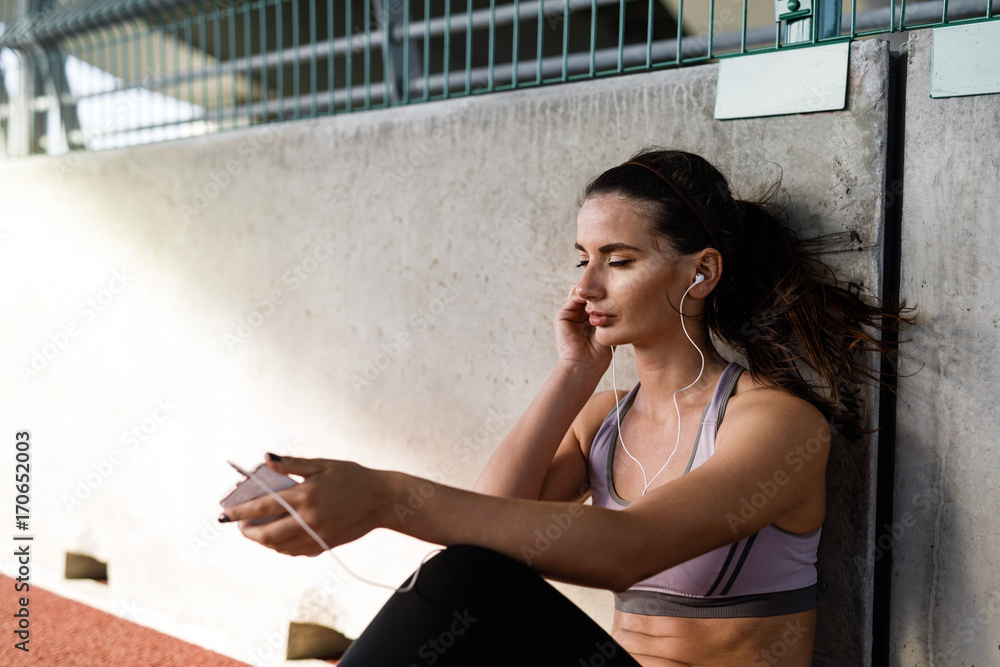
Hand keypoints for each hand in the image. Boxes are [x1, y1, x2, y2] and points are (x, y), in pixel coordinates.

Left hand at [220, 455, 387, 555]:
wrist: (382, 500)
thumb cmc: (353, 477)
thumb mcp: (323, 464)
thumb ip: (292, 464)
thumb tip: (266, 459)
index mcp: (305, 495)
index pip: (262, 507)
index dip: (240, 512)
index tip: (226, 513)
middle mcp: (308, 518)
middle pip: (266, 534)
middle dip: (248, 532)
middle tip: (241, 526)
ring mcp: (317, 535)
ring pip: (279, 546)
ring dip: (263, 541)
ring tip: (257, 531)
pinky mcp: (325, 545)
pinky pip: (295, 551)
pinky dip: (281, 547)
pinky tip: (279, 538)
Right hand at [553, 284, 611, 372]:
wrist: (586, 366)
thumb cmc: (600, 354)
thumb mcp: (609, 330)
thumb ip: (609, 314)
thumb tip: (617, 297)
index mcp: (589, 320)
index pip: (596, 300)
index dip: (605, 293)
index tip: (617, 289)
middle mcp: (578, 316)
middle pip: (588, 294)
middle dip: (598, 288)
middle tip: (610, 285)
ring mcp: (570, 316)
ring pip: (580, 293)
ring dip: (591, 290)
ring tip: (603, 292)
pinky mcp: (562, 317)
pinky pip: (573, 298)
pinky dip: (583, 294)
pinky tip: (594, 298)